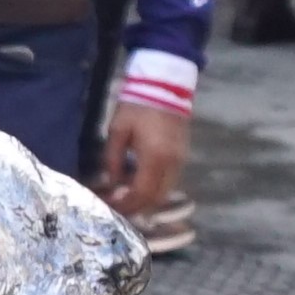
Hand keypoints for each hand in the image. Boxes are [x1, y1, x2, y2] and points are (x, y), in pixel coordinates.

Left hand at [97, 100, 190, 219]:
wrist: (164, 87)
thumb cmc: (137, 106)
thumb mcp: (117, 131)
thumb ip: (113, 160)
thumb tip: (111, 183)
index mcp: (155, 157)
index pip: (142, 192)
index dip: (127, 204)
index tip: (111, 207)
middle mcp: (172, 163)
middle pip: (156, 197)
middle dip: (137, 207)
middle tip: (118, 208)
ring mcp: (181, 160)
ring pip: (165, 191)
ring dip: (147, 199)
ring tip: (126, 198)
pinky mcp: (183, 156)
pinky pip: (169, 181)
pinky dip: (155, 188)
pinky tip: (138, 185)